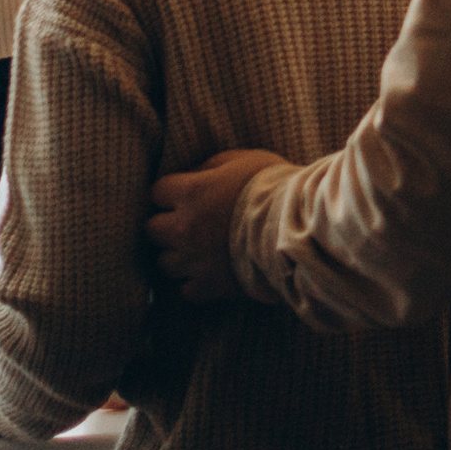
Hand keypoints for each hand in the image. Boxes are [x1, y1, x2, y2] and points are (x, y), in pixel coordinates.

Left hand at [147, 148, 284, 301]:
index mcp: (191, 193)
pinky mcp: (208, 286)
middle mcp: (183, 228)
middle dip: (166, 224)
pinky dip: (195, 281)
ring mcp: (193, 260)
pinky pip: (185, 289)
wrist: (298, 227)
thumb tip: (194, 175)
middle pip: (151, 229)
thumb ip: (210, 167)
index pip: (156, 192)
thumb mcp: (243, 160)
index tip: (183, 195)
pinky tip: (210, 271)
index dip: (169, 193)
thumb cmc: (274, 186)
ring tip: (199, 249)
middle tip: (188, 222)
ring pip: (164, 263)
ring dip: (178, 255)